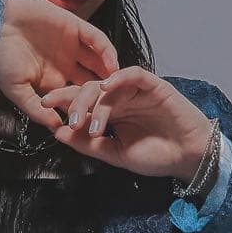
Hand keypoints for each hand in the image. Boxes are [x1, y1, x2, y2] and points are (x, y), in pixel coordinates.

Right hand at [0, 0, 118, 130]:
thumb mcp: (16, 91)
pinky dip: (106, 51)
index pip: (75, 98)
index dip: (87, 109)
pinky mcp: (74, 27)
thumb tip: (57, 128)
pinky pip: (96, 39)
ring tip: (120, 87)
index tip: (99, 123)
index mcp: (51, 81)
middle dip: (104, 93)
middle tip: (118, 106)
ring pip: (98, 61)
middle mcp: (63, 64)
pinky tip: (112, 65)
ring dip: (110, 73)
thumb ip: (37, 110)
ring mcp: (70, 45)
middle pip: (91, 81)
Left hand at [39, 67, 213, 180]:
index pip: (81, 104)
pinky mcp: (153, 86)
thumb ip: (88, 144)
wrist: (189, 158)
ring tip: (86, 120)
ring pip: (107, 84)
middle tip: (61, 114)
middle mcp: (119, 99)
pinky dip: (119, 77)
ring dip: (93, 101)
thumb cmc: (156, 156)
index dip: (61, 103)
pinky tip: (107, 85)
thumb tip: (58, 133)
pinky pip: (133, 74)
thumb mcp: (115, 154)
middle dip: (71, 100)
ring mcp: (136, 91)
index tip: (41, 108)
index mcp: (109, 114)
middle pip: (89, 90)